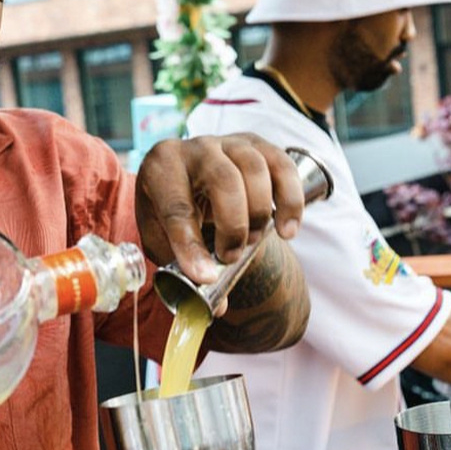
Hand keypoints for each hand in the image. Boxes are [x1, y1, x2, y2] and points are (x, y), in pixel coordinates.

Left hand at [134, 134, 304, 283]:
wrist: (191, 183)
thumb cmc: (175, 214)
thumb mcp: (165, 241)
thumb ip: (185, 271)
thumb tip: (218, 307)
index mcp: (160, 168)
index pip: (176, 207)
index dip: (191, 246)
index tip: (207, 277)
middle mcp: (194, 147)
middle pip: (222, 180)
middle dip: (233, 227)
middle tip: (231, 257)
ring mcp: (229, 142)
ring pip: (255, 169)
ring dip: (259, 215)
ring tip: (252, 243)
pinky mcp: (260, 145)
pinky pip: (283, 166)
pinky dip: (291, 201)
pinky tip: (288, 230)